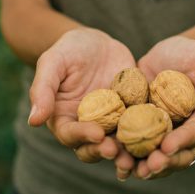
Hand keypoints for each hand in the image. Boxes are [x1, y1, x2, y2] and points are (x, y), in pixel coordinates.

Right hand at [27, 27, 135, 163]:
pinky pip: (140, 124)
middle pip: (94, 146)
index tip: (96, 134)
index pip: (70, 134)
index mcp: (65, 118)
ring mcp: (111, 120)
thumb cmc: (69, 50)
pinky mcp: (131, 112)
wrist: (96, 42)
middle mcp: (88, 124)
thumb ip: (42, 89)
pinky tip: (160, 132)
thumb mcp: (53, 63)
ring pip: (119, 142)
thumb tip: (34, 120)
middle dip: (106, 151)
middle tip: (118, 151)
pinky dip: (148, 131)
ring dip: (129, 150)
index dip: (82, 137)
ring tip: (141, 151)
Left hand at [133, 36, 194, 179]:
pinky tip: (113, 156)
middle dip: (163, 162)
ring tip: (126, 167)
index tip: (168, 146)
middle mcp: (184, 130)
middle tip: (148, 166)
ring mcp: (163, 131)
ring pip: (155, 154)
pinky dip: (125, 152)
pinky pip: (136, 144)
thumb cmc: (192, 53)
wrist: (167, 53)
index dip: (184, 141)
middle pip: (177, 153)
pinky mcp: (142, 127)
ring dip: (141, 164)